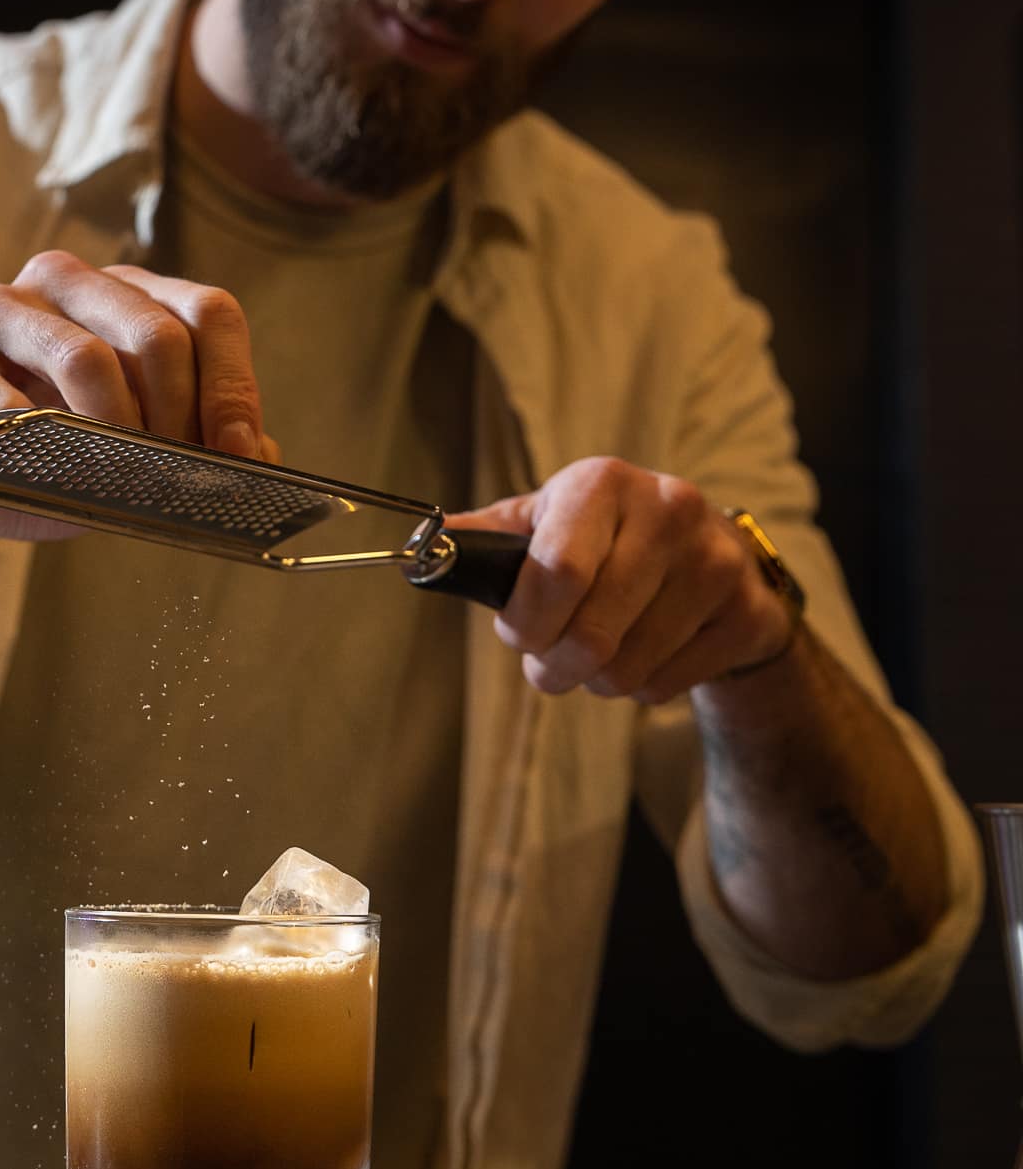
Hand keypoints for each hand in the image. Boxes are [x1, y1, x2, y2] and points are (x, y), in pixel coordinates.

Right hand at [0, 252, 271, 544]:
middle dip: (177, 417)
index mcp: (126, 295)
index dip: (232, 384)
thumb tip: (261, 455)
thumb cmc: (47, 455)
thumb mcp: (133, 452)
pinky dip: (35, 445)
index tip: (236, 452)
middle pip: (158, 332)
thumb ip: (196, 442)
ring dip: (114, 433)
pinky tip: (42, 468)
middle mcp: (69, 283)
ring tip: (113, 477)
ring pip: (87, 358)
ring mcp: (4, 309)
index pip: (207, 312)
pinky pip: (4, 399)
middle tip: (172, 474)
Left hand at [446, 458, 794, 701]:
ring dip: (597, 680)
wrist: (713, 560)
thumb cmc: (605, 542)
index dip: (527, 622)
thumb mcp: (544, 524)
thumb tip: (421, 550)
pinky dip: (644, 687)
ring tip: (602, 650)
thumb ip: (485, 541)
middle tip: (550, 663)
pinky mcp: (748, 611)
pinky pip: (666, 686)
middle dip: (554, 666)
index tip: (519, 633)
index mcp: (603, 482)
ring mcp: (716, 561)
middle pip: (590, 636)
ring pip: (625, 670)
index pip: (557, 572)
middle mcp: (668, 509)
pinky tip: (650, 649)